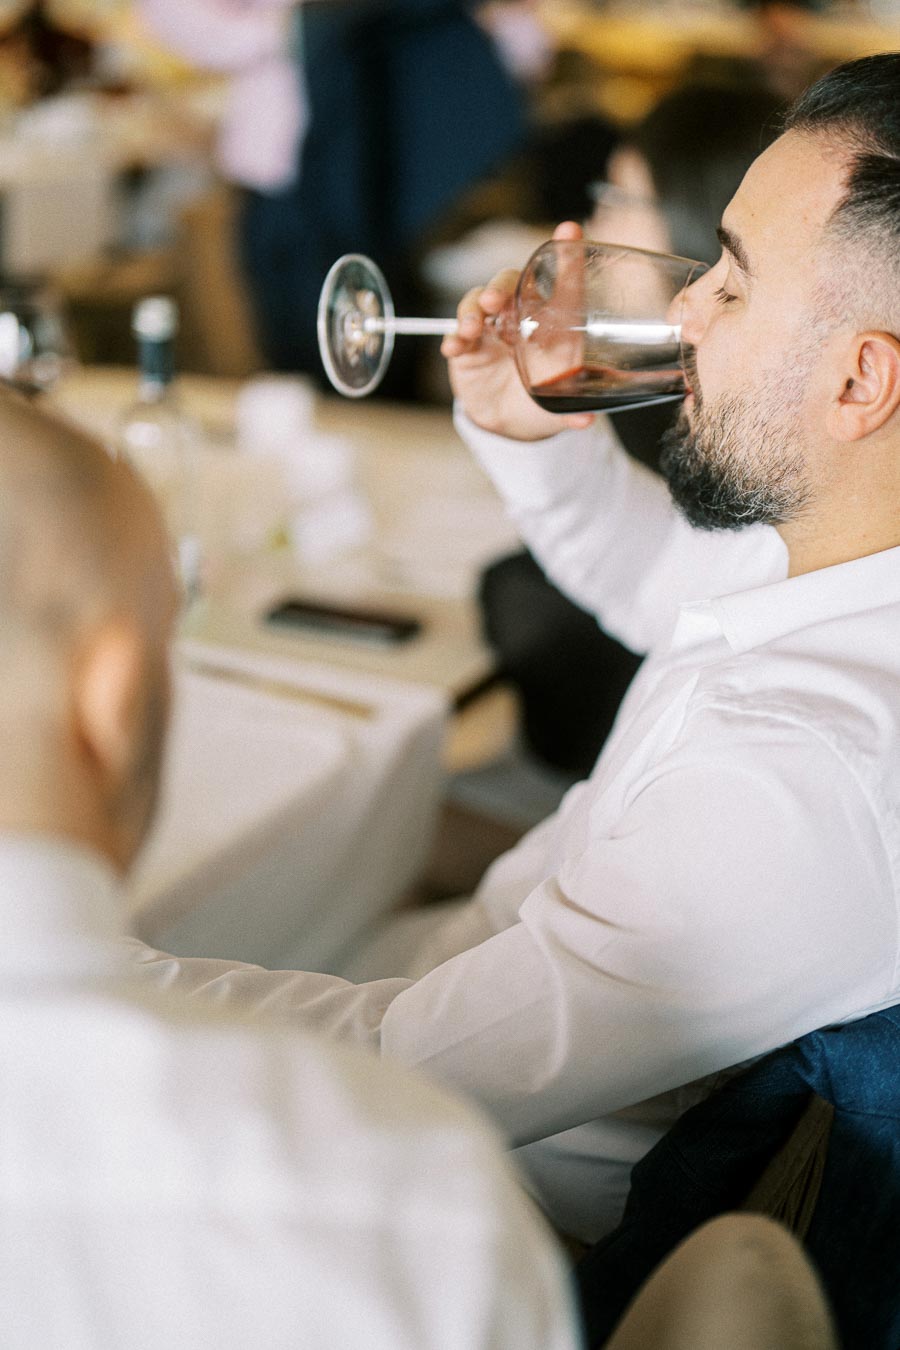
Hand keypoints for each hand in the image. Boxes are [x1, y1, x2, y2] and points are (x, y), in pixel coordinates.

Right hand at [441, 220, 595, 441]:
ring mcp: (491, 330)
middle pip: (509, 284)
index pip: (561, 285)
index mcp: (552, 326)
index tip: (570, 230)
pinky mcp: (467, 348)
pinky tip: (454, 347)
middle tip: (495, 302)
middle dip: (500, 286)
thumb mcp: (559, 406)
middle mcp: (520, 319)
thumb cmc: (543, 402)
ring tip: (471, 328)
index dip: (566, 257)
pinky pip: (456, 334)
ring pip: (477, 301)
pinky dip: (453, 337)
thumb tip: (585, 422)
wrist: (512, 425)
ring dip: (472, 309)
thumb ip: (570, 411)